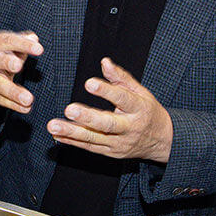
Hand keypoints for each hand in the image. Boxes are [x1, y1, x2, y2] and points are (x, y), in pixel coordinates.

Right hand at [0, 31, 42, 112]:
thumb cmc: (3, 52)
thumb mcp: (12, 43)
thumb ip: (24, 40)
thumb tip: (34, 39)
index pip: (7, 41)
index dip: (22, 44)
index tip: (39, 49)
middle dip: (5, 62)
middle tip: (19, 66)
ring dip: (12, 92)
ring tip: (28, 99)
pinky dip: (12, 105)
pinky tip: (25, 108)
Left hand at [47, 57, 173, 163]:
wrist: (162, 141)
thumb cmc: (147, 111)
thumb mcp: (140, 92)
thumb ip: (121, 78)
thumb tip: (104, 62)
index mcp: (139, 109)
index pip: (122, 99)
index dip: (106, 91)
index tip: (88, 83)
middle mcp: (129, 128)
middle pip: (107, 124)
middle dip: (87, 117)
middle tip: (68, 109)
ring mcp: (120, 143)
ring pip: (94, 138)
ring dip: (72, 133)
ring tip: (53, 125)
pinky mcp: (111, 153)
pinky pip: (90, 147)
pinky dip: (72, 142)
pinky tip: (57, 135)